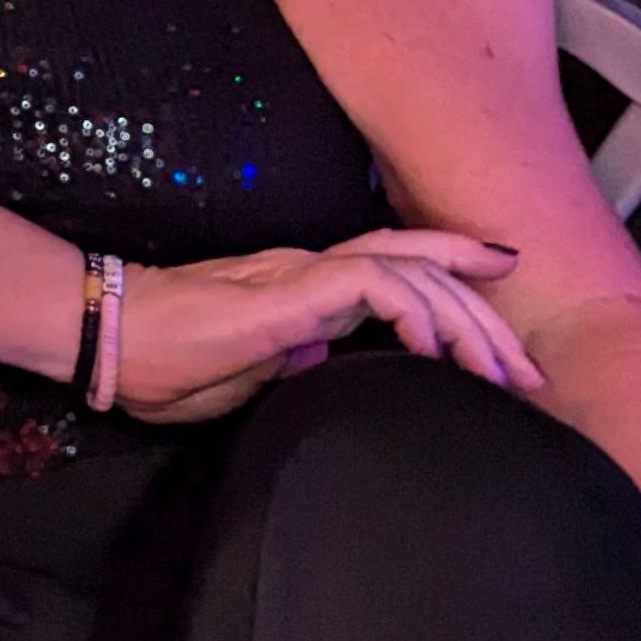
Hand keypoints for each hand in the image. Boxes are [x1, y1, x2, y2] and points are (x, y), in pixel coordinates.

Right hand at [113, 230, 533, 426]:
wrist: (111, 342)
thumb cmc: (166, 365)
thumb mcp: (250, 375)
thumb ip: (291, 358)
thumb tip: (327, 358)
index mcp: (303, 290)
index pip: (395, 269)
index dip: (458, 282)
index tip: (509, 333)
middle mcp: (310, 270)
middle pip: (419, 266)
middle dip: (485, 315)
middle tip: (530, 372)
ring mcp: (299, 275)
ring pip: (407, 269)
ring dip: (464, 318)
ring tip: (497, 370)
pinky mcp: (287, 291)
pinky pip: (367, 282)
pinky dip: (412, 306)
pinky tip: (432, 344)